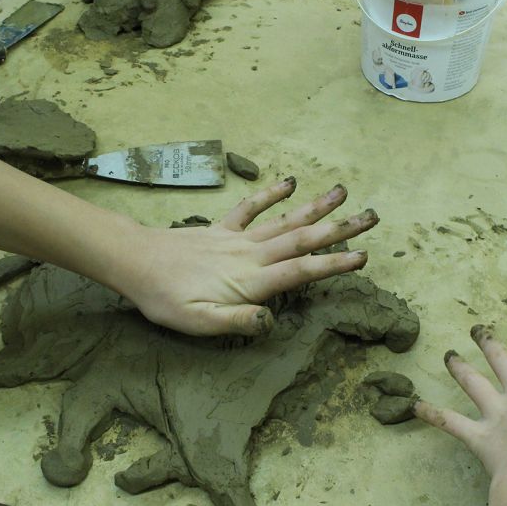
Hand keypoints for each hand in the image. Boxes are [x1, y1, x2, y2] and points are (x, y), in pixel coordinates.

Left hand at [115, 178, 375, 336]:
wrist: (135, 263)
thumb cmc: (165, 299)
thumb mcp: (198, 323)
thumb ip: (236, 320)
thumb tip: (270, 320)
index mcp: (249, 280)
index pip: (300, 271)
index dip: (333, 264)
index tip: (363, 256)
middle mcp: (250, 255)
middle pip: (302, 240)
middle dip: (339, 229)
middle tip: (371, 217)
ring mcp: (237, 239)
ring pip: (284, 221)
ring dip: (316, 208)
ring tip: (343, 193)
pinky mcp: (221, 230)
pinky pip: (250, 208)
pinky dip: (271, 195)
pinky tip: (290, 183)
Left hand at [417, 326, 506, 487]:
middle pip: (503, 360)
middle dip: (490, 344)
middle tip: (478, 330)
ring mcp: (498, 413)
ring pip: (473, 382)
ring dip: (459, 367)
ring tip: (448, 355)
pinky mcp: (479, 435)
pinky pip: (449, 421)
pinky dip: (431, 413)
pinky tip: (414, 406)